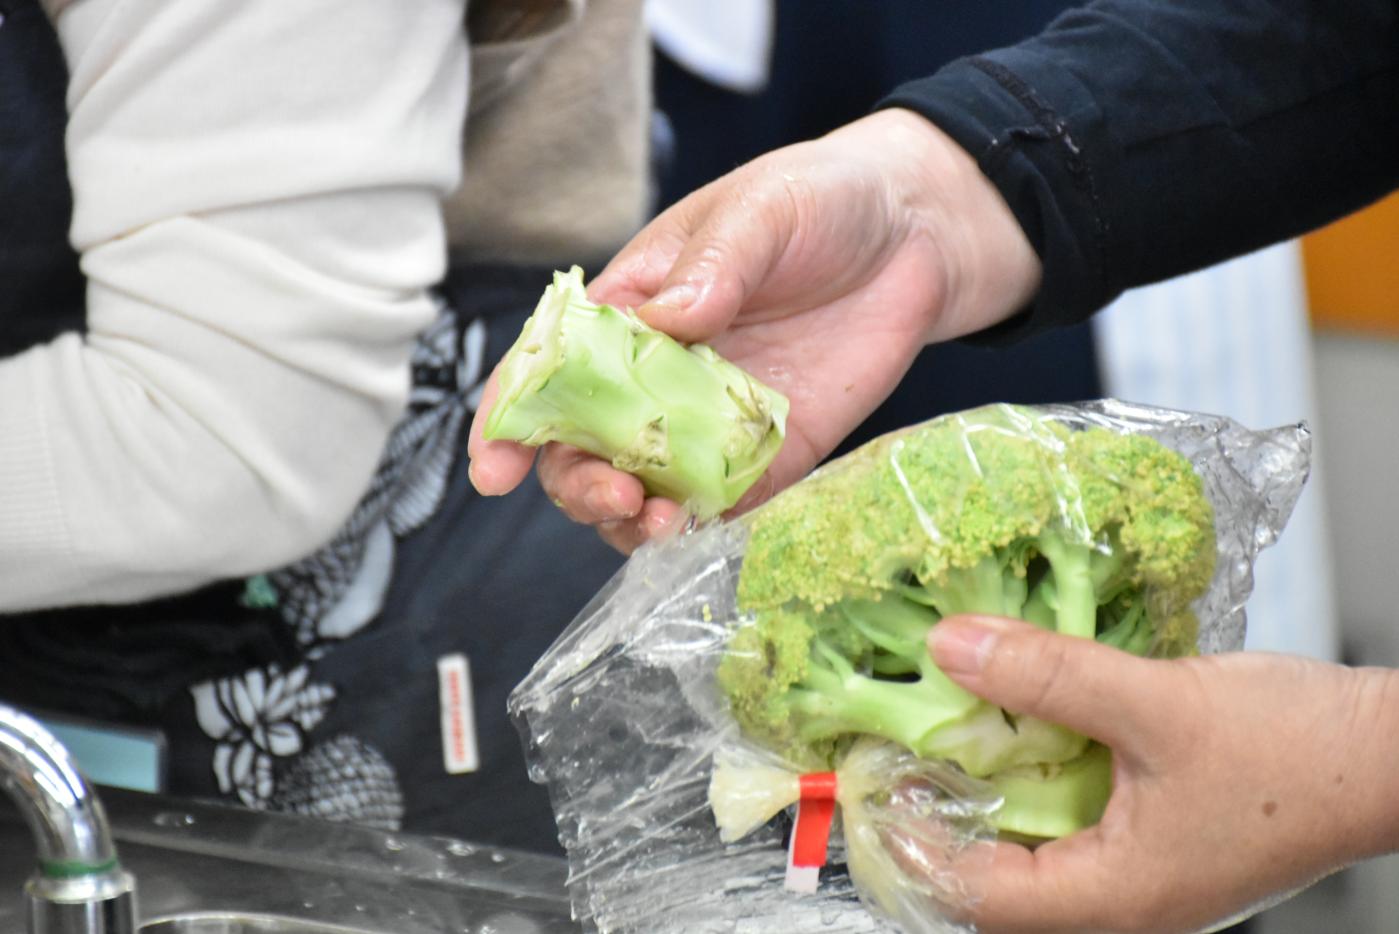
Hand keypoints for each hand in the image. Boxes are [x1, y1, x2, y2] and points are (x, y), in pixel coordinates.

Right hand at [467, 109, 1040, 551]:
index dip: (509, 420)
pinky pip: (721, 505)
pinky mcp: (770, 454)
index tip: (494, 469)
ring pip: (643, 490)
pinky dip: (700, 530)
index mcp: (629, 308)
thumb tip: (662, 323)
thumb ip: (712, 267)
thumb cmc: (821, 199)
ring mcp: (710, 420)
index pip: (547, 368)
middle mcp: (656, 374)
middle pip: (583, 447)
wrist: (917, 234)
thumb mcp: (760, 211)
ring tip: (660, 522)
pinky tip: (703, 533)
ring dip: (632, 520)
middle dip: (577, 483)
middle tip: (616, 494)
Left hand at [921, 616, 1398, 933]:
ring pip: (1028, 848)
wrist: (1390, 753)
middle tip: (888, 754)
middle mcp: (1121, 900)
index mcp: (1117, 897)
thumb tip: (952, 649)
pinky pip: (1067, 819)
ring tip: (933, 735)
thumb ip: (1049, 674)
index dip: (912, 840)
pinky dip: (1028, 775)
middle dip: (936, 819)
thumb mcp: (1158, 704)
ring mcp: (1137, 872)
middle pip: (993, 880)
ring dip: (980, 793)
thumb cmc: (1302, 753)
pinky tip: (1011, 726)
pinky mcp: (1151, 838)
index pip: (976, 893)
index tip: (870, 780)